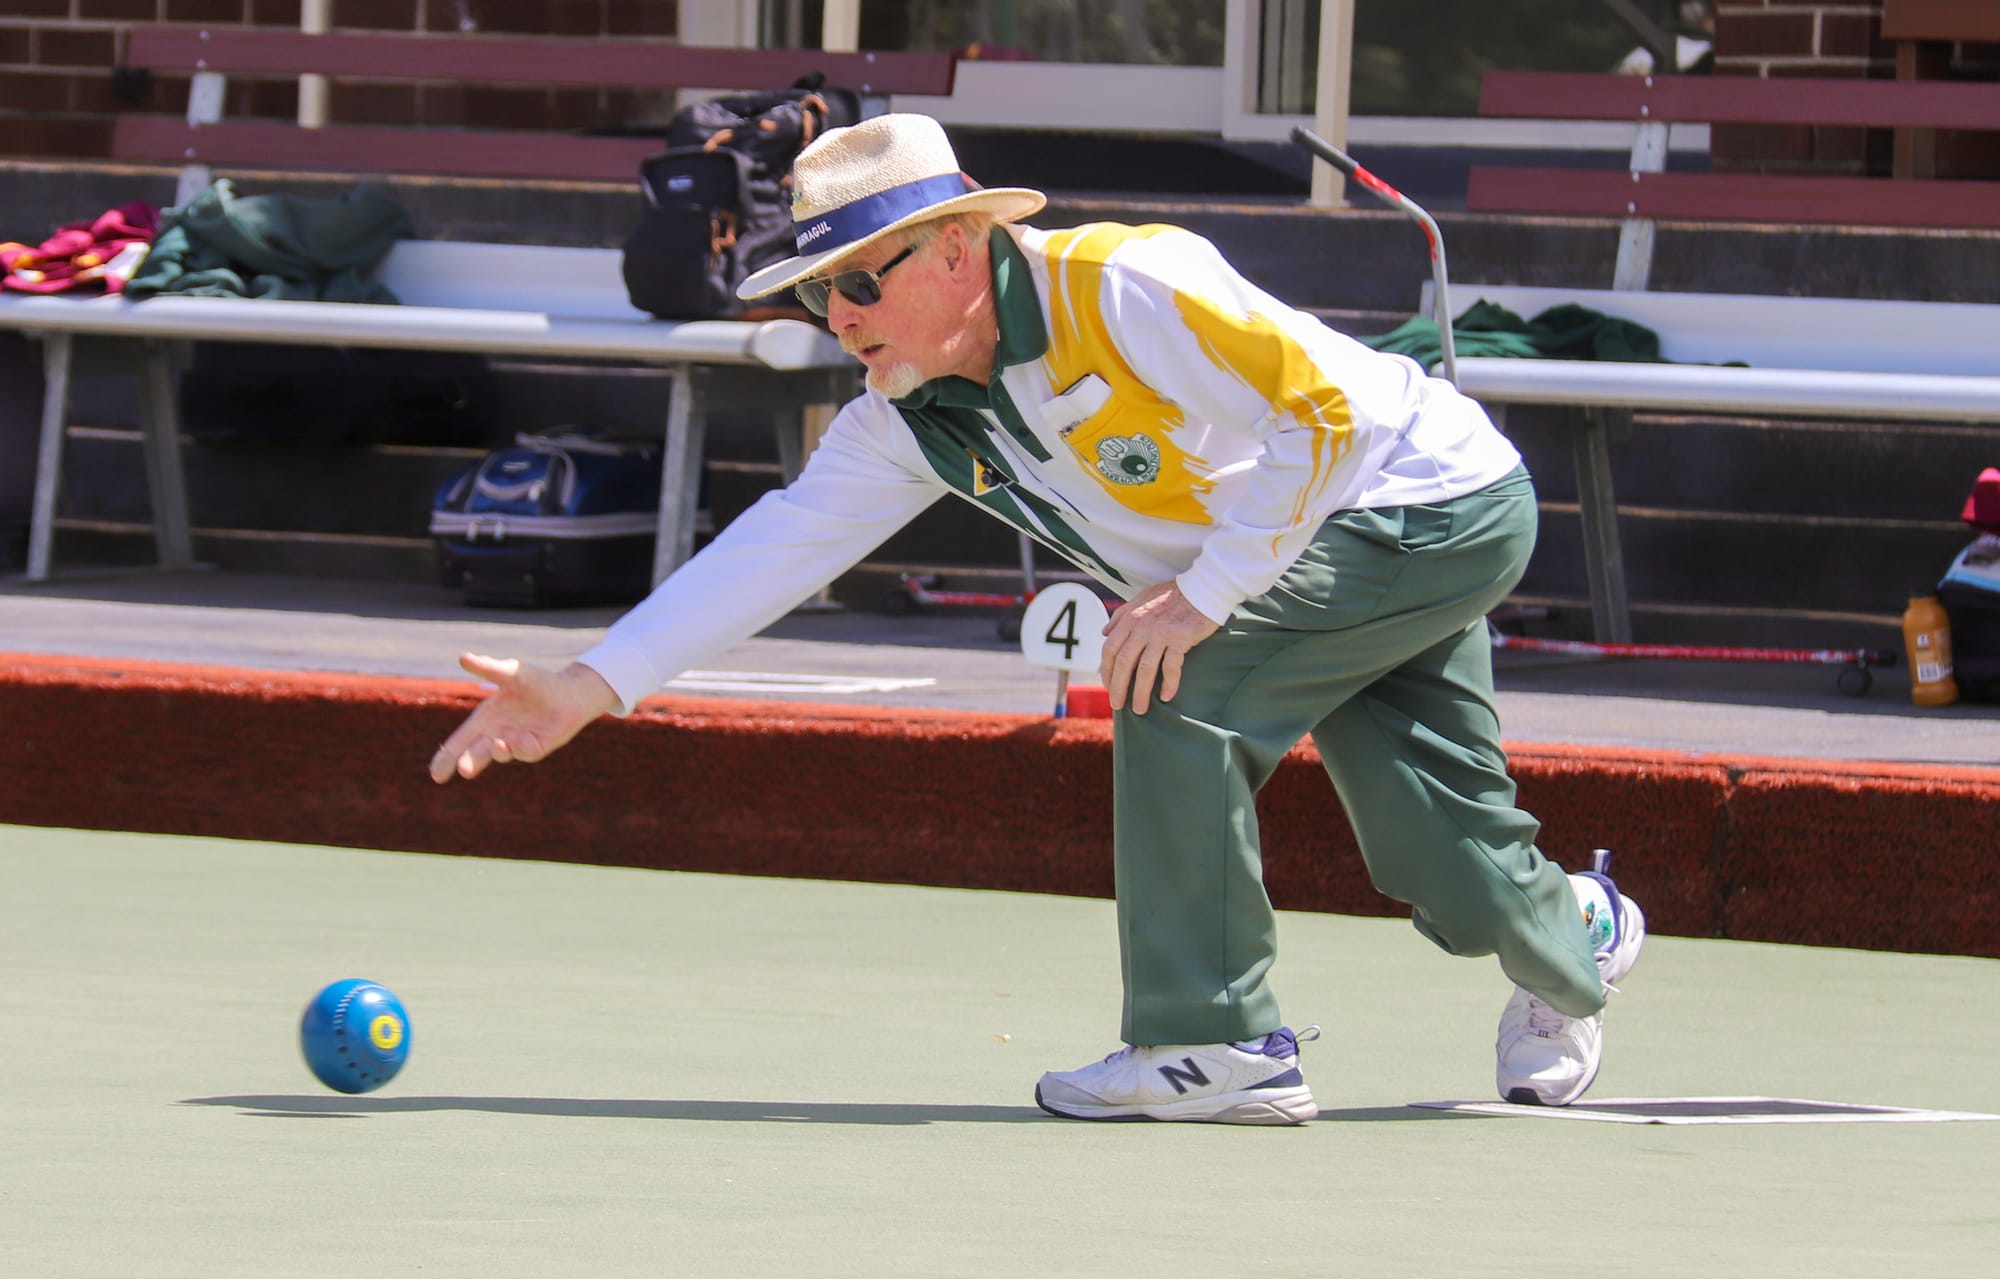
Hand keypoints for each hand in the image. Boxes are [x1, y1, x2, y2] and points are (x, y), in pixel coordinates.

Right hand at [429, 653, 619, 782]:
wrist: (571, 692)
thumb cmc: (538, 681)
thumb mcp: (512, 673)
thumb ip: (488, 668)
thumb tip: (463, 657)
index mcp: (485, 719)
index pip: (459, 741)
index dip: (446, 757)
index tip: (435, 775)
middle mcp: (496, 734)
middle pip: (475, 754)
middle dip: (467, 763)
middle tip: (463, 771)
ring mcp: (516, 743)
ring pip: (500, 754)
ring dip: (497, 752)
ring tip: (498, 746)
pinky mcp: (535, 748)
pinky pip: (526, 751)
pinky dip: (524, 746)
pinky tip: (526, 737)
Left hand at [1098, 581, 1218, 714]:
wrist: (1202, 588)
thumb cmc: (1171, 595)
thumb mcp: (1140, 599)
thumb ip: (1121, 615)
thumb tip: (1104, 632)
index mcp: (1130, 619)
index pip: (1110, 649)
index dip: (1107, 670)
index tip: (1108, 686)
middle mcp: (1142, 626)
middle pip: (1124, 663)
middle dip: (1119, 687)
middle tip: (1118, 705)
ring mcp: (1161, 633)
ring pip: (1145, 669)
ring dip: (1141, 693)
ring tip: (1140, 709)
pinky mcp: (1181, 638)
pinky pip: (1171, 666)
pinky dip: (1169, 684)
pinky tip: (1167, 697)